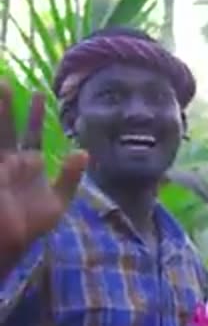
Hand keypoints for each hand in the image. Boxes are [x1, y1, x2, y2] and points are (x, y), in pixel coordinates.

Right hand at [0, 81, 87, 264]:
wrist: (13, 245)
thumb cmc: (32, 226)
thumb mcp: (58, 201)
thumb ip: (70, 177)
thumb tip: (82, 152)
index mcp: (27, 165)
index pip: (29, 133)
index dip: (33, 114)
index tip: (40, 94)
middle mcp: (9, 162)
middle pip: (6, 127)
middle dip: (5, 106)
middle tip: (4, 81)